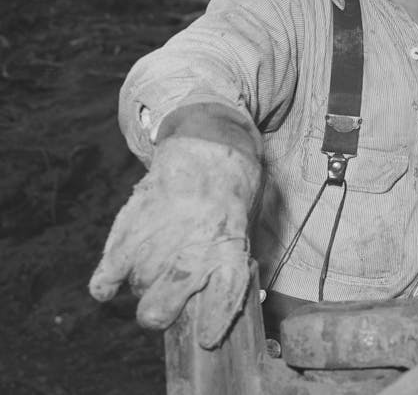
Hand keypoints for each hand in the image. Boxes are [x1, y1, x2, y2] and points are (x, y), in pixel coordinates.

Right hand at [89, 136, 259, 348]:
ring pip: (138, 288)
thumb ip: (226, 267)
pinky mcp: (130, 229)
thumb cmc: (227, 197)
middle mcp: (193, 249)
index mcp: (229, 250)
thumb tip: (211, 305)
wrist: (207, 149)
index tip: (205, 337)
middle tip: (163, 305)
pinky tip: (108, 285)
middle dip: (158, 314)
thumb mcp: (242, 231)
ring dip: (142, 285)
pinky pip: (108, 272)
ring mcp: (159, 240)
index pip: (223, 296)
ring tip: (155, 262)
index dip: (213, 321)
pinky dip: (104, 284)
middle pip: (162, 307)